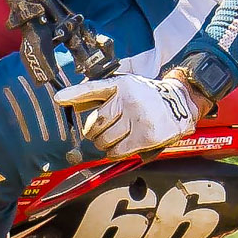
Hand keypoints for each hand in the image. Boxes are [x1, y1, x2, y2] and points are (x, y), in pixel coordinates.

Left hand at [55, 72, 201, 156]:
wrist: (178, 104)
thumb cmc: (145, 97)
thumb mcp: (124, 89)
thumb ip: (99, 96)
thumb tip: (71, 103)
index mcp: (120, 85)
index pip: (93, 88)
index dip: (74, 94)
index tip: (58, 98)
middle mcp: (128, 98)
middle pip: (97, 123)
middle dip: (94, 133)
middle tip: (100, 133)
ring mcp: (138, 117)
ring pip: (106, 139)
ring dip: (104, 145)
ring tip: (112, 140)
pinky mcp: (146, 135)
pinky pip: (119, 150)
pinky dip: (115, 153)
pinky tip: (119, 148)